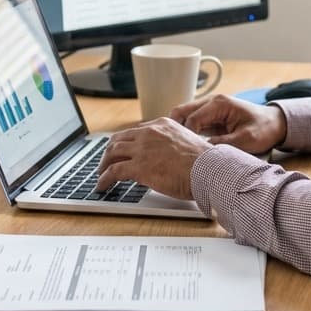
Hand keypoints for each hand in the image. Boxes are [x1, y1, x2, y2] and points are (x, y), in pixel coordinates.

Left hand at [96, 118, 211, 200]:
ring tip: (101, 174)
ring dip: (104, 164)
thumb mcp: (185, 143)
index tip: (121, 151)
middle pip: (119, 139)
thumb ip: (170, 145)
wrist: (208, 170)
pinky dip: (104, 179)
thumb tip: (163, 158)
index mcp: (162, 125)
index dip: (125, 142)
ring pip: (112, 153)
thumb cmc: (204, 162)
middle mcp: (150, 133)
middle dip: (110, 152)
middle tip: (106, 162)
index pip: (135, 131)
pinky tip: (102, 186)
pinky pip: (114, 171)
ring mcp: (142, 149)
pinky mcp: (139, 166)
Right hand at [169, 94, 286, 154]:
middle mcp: (210, 102)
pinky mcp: (209, 117)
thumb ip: (223, 144)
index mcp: (219, 104)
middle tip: (175, 149)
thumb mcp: (246, 139)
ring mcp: (208, 108)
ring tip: (179, 149)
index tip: (186, 153)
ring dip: (179, 131)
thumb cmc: (264, 129)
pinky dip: (186, 133)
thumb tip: (202, 151)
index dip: (186, 137)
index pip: (192, 119)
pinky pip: (191, 122)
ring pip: (183, 117)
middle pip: (180, 112)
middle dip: (175, 131)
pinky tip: (187, 147)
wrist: (275, 124)